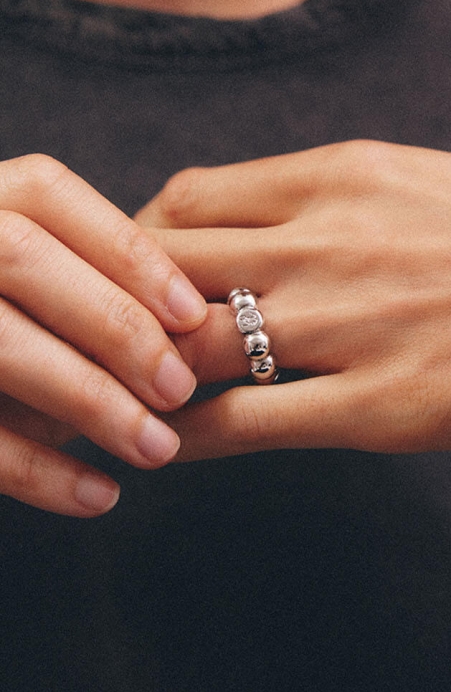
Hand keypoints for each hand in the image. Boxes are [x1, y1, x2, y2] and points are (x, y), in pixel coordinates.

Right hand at [0, 155, 206, 515]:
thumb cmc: (3, 312)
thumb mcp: (20, 272)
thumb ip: (79, 273)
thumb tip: (191, 319)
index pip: (46, 195)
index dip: (126, 252)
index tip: (191, 312)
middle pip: (23, 259)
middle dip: (114, 324)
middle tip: (179, 387)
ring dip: (89, 401)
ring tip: (156, 449)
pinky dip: (37, 470)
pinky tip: (98, 496)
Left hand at [137, 140, 450, 458]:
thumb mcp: (423, 183)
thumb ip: (337, 202)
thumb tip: (266, 234)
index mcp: (345, 172)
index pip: (190, 198)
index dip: (145, 244)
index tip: (142, 283)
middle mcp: (334, 237)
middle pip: (166, 263)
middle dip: (124, 305)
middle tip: (115, 342)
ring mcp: (356, 322)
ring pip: (187, 342)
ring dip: (143, 374)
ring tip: (129, 401)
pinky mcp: (390, 406)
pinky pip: (245, 423)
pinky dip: (191, 436)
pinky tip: (177, 448)